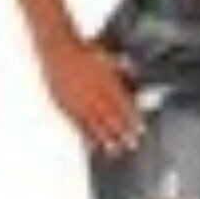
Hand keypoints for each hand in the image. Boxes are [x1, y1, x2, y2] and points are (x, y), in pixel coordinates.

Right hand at [39, 34, 142, 155]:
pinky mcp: (67, 107)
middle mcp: (95, 95)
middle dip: (123, 133)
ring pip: (96, 125)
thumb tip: (135, 74)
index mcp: (107, 83)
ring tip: (115, 150)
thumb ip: (122, 69)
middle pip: (112, 118)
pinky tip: (93, 145)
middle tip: (131, 145)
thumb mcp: (108, 57)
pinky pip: (78, 125)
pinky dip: (87, 136)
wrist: (59, 48)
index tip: (140, 130)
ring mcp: (80, 102)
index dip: (133, 119)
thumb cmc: (83, 51)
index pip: (124, 105)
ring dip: (107, 139)